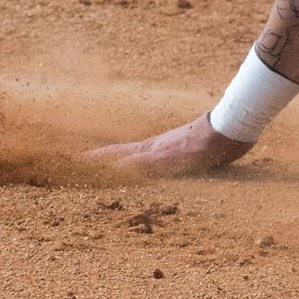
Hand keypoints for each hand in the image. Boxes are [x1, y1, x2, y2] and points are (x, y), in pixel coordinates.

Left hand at [84, 113, 253, 176]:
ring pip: (122, 159)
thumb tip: (189, 158)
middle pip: (116, 154)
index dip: (102, 157)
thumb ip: (189, 154)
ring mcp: (159, 154)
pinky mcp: (167, 158)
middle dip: (94, 160)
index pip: (122, 153)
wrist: (230, 127)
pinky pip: (139, 165)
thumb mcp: (199, 147)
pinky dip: (123, 168)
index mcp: (158, 148)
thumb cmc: (220, 135)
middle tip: (68, 162)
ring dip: (101, 163)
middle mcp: (154, 149)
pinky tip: (108, 171)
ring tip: (78, 164)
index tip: (82, 160)